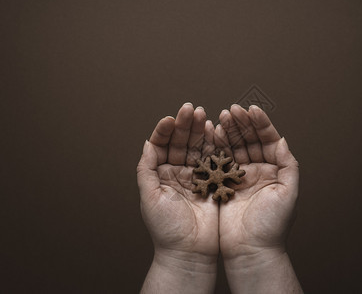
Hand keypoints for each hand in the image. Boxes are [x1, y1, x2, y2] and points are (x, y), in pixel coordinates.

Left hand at [137, 103, 217, 292]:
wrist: (189, 252)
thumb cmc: (166, 229)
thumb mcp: (149, 197)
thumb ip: (146, 168)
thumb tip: (147, 143)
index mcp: (161, 174)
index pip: (162, 145)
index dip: (165, 130)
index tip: (171, 119)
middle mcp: (178, 172)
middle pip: (181, 142)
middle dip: (185, 125)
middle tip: (191, 109)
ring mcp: (197, 176)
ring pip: (198, 147)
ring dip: (200, 130)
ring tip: (203, 115)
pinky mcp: (214, 182)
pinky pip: (214, 159)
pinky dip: (215, 144)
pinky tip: (215, 130)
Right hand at [216, 104, 301, 292]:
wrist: (250, 250)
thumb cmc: (272, 225)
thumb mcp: (288, 194)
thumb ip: (288, 165)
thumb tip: (282, 140)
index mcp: (274, 170)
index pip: (268, 140)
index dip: (260, 124)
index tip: (251, 109)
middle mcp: (257, 170)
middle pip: (249, 140)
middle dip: (241, 124)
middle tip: (231, 110)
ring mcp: (239, 176)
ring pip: (233, 147)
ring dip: (227, 131)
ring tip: (220, 117)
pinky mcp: (222, 184)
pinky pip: (219, 160)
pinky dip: (215, 146)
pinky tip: (211, 134)